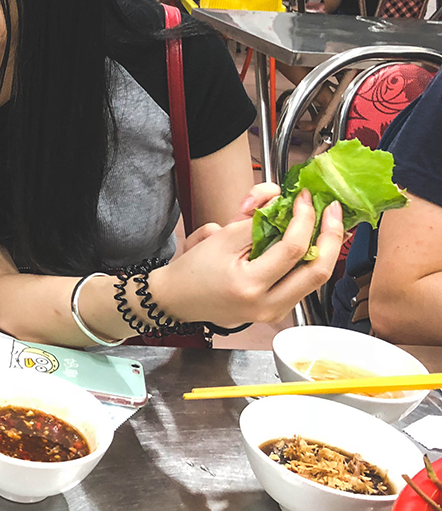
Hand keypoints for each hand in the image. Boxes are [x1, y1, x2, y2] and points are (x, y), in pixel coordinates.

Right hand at [151, 186, 344, 326]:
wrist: (177, 299)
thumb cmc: (193, 270)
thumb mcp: (220, 237)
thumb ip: (254, 220)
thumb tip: (282, 203)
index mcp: (249, 286)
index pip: (292, 248)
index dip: (303, 218)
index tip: (303, 198)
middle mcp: (267, 305)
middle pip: (318, 270)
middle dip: (332, 236)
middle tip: (333, 210)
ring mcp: (274, 312)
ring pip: (317, 279)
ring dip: (326, 248)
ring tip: (327, 223)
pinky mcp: (276, 312)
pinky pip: (304, 285)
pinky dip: (311, 261)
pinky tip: (312, 242)